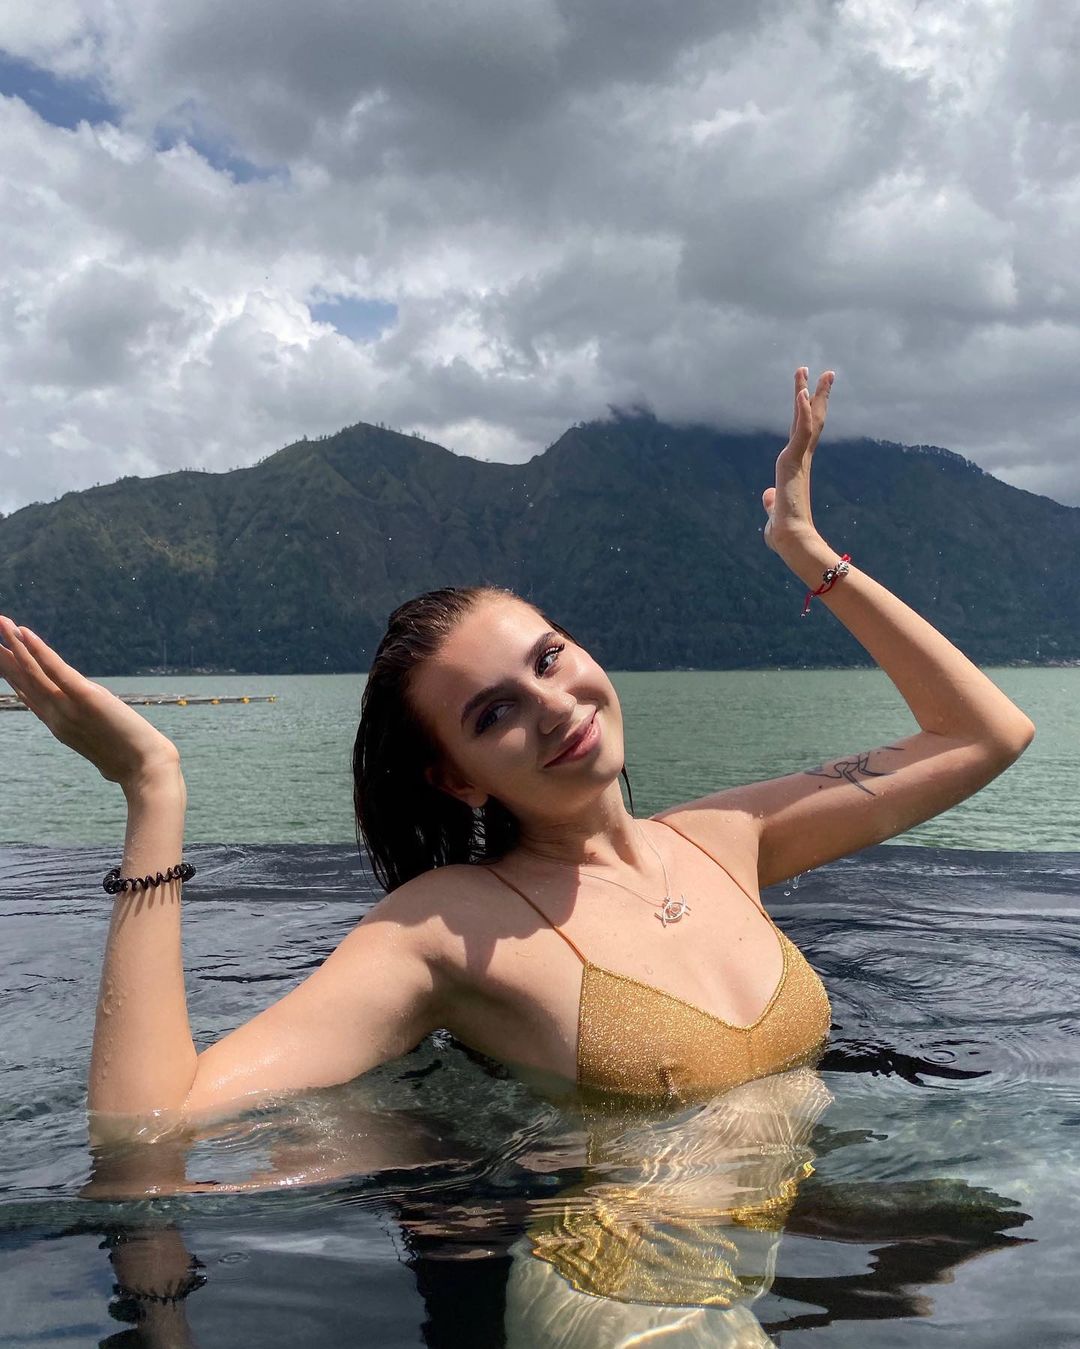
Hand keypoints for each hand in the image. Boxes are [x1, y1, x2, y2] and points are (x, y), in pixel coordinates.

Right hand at [0, 617, 180, 792]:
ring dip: (15, 645)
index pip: (29, 695)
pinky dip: (38, 651)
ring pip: (33, 671)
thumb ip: (89, 733)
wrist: (145, 769)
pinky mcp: (85, 697)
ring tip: (0, 622)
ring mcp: (67, 706)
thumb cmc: (129, 761)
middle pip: (23, 681)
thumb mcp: (100, 744)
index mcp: (58, 724)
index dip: (12, 676)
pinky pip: (56, 670)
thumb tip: (90, 733)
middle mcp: (56, 715)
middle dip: (3, 657)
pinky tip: (23, 632)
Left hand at [762, 367, 833, 553]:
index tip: (809, 394)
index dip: (807, 412)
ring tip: (811, 371)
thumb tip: (769, 496)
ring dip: (809, 394)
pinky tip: (801, 395)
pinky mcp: (794, 463)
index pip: (803, 433)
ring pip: (807, 420)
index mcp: (796, 468)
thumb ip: (772, 500)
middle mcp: (800, 460)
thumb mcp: (775, 510)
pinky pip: (800, 433)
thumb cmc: (786, 533)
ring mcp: (798, 460)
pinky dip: (801, 413)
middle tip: (826, 373)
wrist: (792, 540)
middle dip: (817, 395)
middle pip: (811, 420)